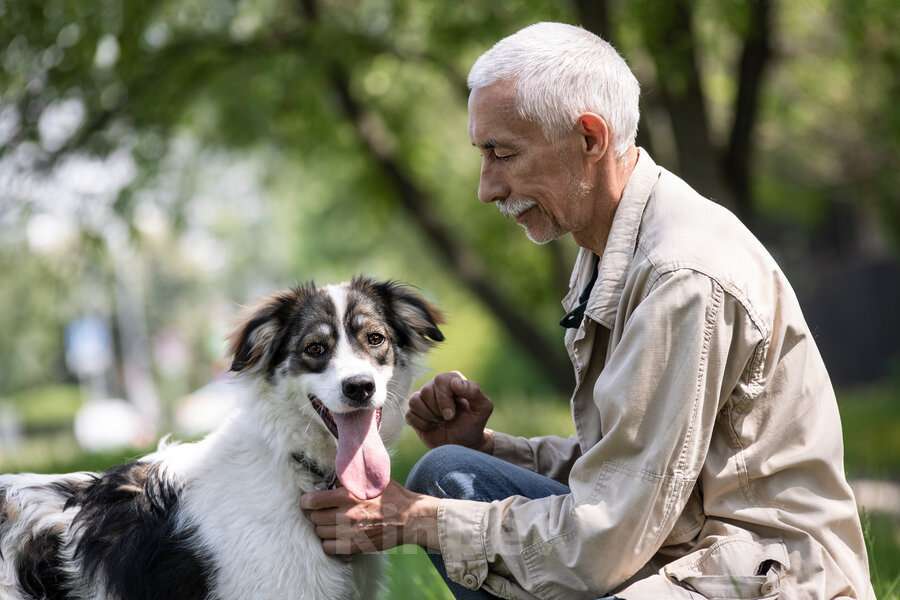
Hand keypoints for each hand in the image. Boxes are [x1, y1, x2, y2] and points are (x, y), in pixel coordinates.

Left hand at [300, 481, 439, 554]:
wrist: (411, 518)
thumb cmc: (392, 496)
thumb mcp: (372, 481)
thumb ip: (352, 479)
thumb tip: (332, 474)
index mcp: (349, 494)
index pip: (312, 501)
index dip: (306, 502)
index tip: (308, 502)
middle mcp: (347, 514)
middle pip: (314, 518)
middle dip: (314, 514)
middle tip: (320, 512)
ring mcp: (350, 532)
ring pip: (320, 533)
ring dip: (321, 528)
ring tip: (329, 524)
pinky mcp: (356, 546)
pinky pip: (329, 548)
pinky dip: (328, 543)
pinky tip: (335, 537)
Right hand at [406, 371, 493, 451]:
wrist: (464, 444)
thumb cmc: (474, 424)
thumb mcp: (483, 408)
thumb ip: (474, 392)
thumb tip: (455, 383)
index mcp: (452, 380)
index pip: (440, 380)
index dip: (444, 399)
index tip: (452, 415)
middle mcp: (436, 386)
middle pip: (426, 391)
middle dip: (438, 410)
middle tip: (448, 419)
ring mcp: (423, 399)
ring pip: (415, 401)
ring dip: (429, 417)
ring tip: (440, 422)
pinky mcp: (414, 413)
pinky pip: (409, 414)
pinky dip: (421, 424)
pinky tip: (431, 427)